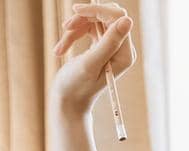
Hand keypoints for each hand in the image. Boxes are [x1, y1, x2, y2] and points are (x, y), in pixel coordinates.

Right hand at [50, 3, 135, 117]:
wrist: (68, 102)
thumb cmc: (76, 87)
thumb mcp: (90, 64)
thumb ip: (108, 43)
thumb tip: (128, 20)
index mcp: (124, 54)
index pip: (117, 17)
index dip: (97, 10)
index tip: (76, 11)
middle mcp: (121, 49)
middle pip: (106, 15)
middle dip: (84, 19)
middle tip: (67, 27)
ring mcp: (111, 47)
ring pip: (94, 20)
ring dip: (75, 29)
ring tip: (61, 48)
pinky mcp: (100, 46)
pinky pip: (88, 28)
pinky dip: (73, 35)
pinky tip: (61, 49)